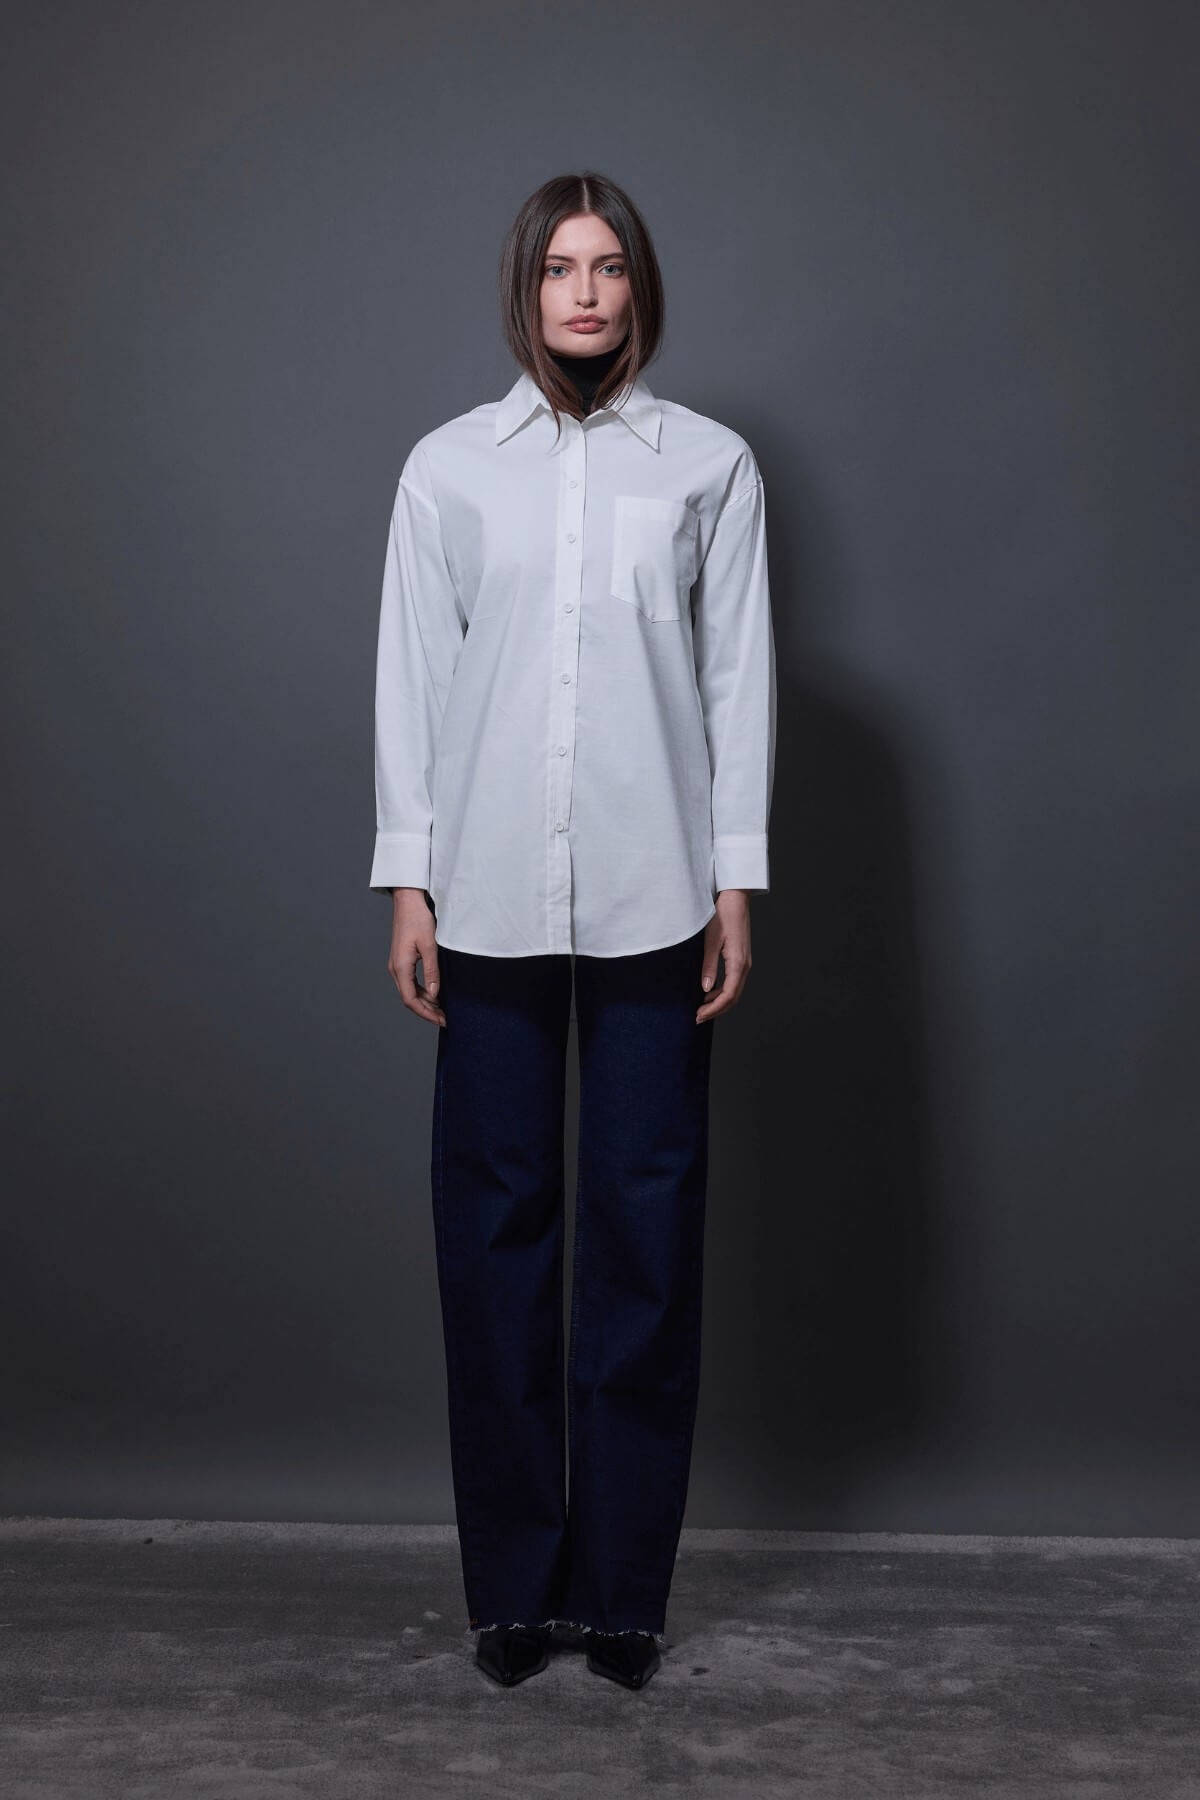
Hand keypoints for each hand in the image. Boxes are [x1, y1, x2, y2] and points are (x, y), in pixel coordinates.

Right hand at [387, 888, 445, 1026]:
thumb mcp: (430, 945)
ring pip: (410, 992)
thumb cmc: (418, 919)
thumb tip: (434, 994)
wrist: (408, 902)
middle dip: (427, 1011)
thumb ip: (432, 971)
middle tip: (445, 1018)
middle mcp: (396, 969)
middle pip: (409, 999)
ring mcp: (397, 965)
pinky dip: (422, 992)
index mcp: (401, 967)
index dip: (426, 1013)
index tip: (441, 1020)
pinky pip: (410, 983)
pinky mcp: (402, 961)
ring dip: (425, 1002)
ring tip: (442, 1009)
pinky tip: (435, 995)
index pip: (410, 1000)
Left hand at [696, 891, 752, 1022]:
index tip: (698, 1015)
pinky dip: (722, 992)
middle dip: (716, 1010)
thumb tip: (705, 989)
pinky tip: (709, 993)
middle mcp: (745, 965)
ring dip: (719, 1002)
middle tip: (697, 1017)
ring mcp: (745, 962)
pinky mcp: (741, 958)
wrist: (736, 899)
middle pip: (733, 997)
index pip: (728, 995)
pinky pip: (734, 982)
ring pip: (734, 991)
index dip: (713, 1009)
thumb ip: (709, 966)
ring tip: (702, 1008)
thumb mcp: (711, 941)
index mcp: (738, 963)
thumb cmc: (723, 915)